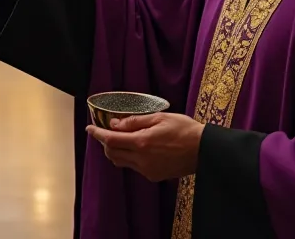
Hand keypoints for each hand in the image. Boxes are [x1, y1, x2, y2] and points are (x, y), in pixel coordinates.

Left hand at [86, 112, 204, 181]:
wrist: (204, 150)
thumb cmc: (184, 129)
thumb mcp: (159, 118)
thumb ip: (134, 121)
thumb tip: (114, 124)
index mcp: (142, 143)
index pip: (110, 140)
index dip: (97, 134)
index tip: (90, 129)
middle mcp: (141, 159)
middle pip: (112, 153)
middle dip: (106, 142)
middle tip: (107, 131)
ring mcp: (147, 170)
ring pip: (121, 161)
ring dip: (116, 151)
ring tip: (122, 138)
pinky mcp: (154, 176)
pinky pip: (134, 167)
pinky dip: (130, 157)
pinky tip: (139, 148)